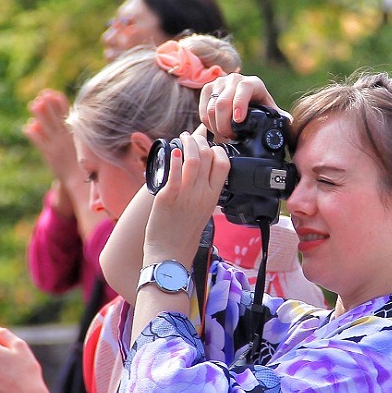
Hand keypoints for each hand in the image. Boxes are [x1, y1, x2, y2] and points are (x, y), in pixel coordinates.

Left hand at [23, 89, 77, 184]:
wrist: (79, 181)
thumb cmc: (82, 163)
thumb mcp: (83, 146)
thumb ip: (76, 132)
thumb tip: (76, 118)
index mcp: (76, 135)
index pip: (68, 115)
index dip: (60, 103)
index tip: (53, 93)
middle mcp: (66, 139)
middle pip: (56, 118)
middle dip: (49, 105)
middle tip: (42, 94)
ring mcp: (57, 146)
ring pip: (47, 127)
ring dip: (40, 115)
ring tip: (33, 105)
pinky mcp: (50, 155)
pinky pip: (40, 142)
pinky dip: (34, 134)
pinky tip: (27, 127)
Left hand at [143, 127, 230, 264]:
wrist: (170, 254)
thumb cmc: (184, 234)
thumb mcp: (203, 211)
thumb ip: (205, 193)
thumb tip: (202, 175)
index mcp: (213, 197)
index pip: (224, 164)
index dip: (217, 150)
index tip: (208, 147)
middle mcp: (202, 194)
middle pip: (208, 157)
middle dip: (200, 142)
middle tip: (191, 139)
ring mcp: (186, 195)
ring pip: (193, 158)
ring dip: (188, 143)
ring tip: (182, 138)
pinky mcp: (168, 196)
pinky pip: (175, 171)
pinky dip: (175, 157)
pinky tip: (174, 150)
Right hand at [199, 73, 281, 141]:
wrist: (242, 104)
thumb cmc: (259, 110)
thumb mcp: (270, 113)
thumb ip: (280, 118)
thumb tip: (290, 122)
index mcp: (253, 83)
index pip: (244, 89)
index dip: (239, 104)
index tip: (238, 121)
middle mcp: (235, 79)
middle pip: (223, 102)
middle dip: (225, 125)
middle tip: (231, 137)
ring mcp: (220, 82)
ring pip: (212, 108)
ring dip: (217, 127)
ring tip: (225, 135)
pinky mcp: (208, 89)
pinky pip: (204, 110)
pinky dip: (208, 124)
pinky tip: (217, 129)